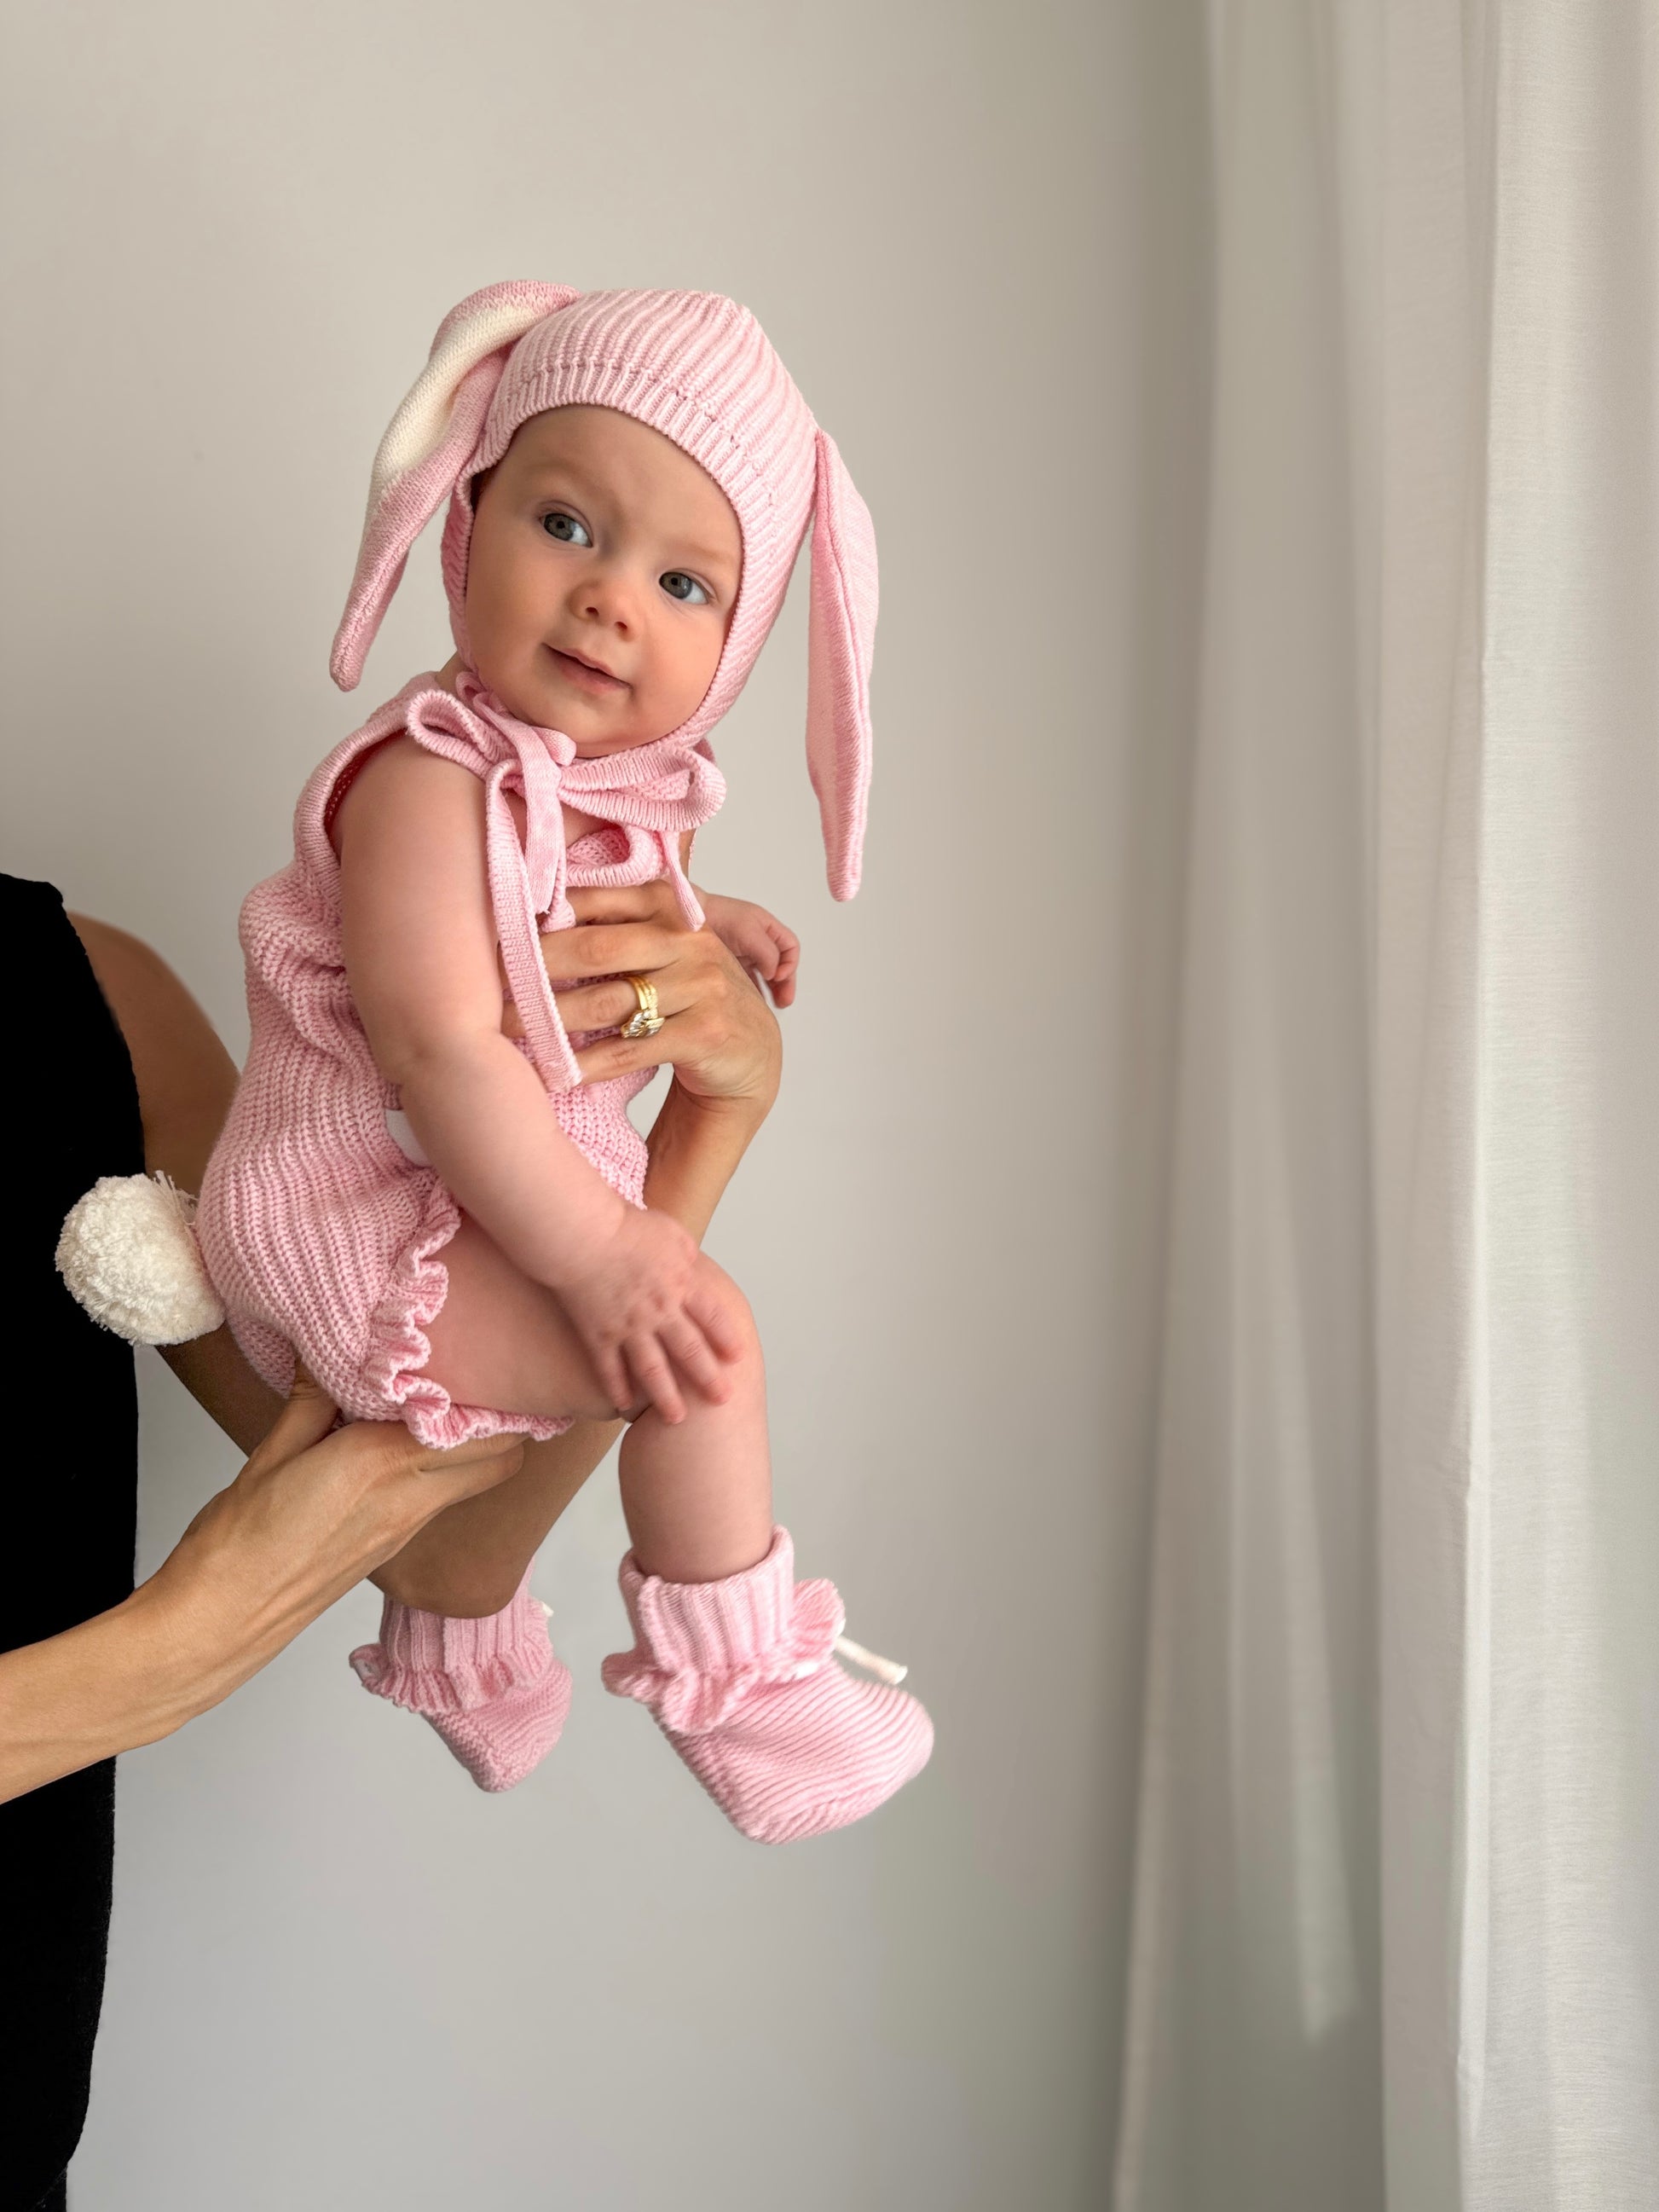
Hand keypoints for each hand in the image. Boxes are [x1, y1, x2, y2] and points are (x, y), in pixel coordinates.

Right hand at [163, 1368, 526, 1643]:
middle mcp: (409, 1498)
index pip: (476, 1426)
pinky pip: (441, 1501)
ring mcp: (406, 1529)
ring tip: (439, 1409)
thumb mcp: (272, 1451)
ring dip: (474, 1447)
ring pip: (475, 1482)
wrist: (223, 1620)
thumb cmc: (239, 1541)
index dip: (489, 1391)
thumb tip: (326, 1353)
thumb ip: (312, 1398)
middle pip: (501, 1458)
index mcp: (382, 1463)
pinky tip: (405, 1449)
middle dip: (502, 1420)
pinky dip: (442, 1472)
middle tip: (472, 1383)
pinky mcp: (393, 1549)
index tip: (475, 1360)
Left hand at [502, 880, 784, 1111]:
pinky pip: (630, 1049)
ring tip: (512, 1030)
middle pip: (596, 950)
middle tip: (492, 987)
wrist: (750, 1050)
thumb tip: (531, 920)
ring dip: (552, 1020)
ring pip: (609, 1003)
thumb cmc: (688, 993)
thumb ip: (613, 926)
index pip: (595, 902)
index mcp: (670, 906)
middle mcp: (689, 941)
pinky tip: (557, 1070)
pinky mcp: (705, 1033)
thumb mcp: (662, 947)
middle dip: (537, 969)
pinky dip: (588, 1063)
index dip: (544, 918)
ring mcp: (701, 987)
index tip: (500, 935)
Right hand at [548, 1203, 744, 1423]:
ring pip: (653, 1370)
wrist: (581, 1234)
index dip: (726, 1338)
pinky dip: (618, 1389)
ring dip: (666, 1397)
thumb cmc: (623, 1225)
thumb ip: (685, 1251)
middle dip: (709, 1378)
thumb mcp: (669, 1230)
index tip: (738, 1357)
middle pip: (690, 1350)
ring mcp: (629, 1326)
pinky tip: (624, 1407)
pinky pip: (609, 1369)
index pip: (712, 1317)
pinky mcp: (598, 1334)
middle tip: (723, 1399)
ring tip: (676, 1419)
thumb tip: (695, 1263)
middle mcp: (660, 1311)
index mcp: (680, 1283)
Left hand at [696, 891, 799, 1006]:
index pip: (790, 948)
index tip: (778, 976)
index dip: (790, 964)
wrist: (687, 917)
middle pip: (780, 965)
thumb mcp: (748, 930)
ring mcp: (745, 955)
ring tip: (771, 1006)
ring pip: (765, 976)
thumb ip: (767, 953)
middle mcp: (759, 942)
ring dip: (771, 990)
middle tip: (784, 1001)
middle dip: (784, 983)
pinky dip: (753, 992)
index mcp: (768, 929)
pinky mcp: (731, 966)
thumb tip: (775, 975)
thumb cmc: (718, 917)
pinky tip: (752, 1003)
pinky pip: (748, 981)